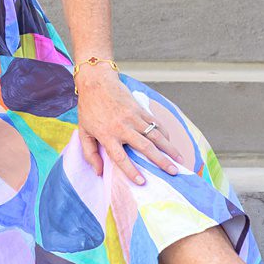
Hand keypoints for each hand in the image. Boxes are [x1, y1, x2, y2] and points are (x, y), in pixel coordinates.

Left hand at [74, 68, 181, 185]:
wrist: (96, 82)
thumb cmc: (88, 108)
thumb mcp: (83, 131)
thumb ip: (90, 153)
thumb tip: (98, 172)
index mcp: (107, 135)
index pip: (120, 157)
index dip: (131, 170)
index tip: (142, 182)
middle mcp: (123, 127)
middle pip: (145, 147)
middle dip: (161, 161)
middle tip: (174, 172)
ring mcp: (133, 117)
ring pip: (155, 135)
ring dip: (169, 148)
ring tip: (180, 160)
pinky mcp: (140, 109)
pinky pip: (155, 123)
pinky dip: (165, 134)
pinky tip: (171, 143)